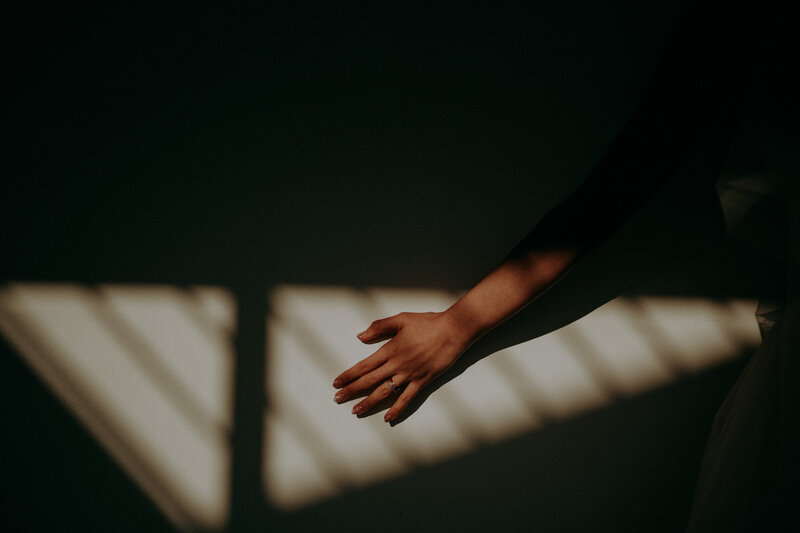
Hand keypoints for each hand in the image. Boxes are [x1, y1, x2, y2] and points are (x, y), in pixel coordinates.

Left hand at [333, 311, 470, 422]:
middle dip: (352, 391)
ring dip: (368, 403)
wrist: (453, 330)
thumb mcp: (401, 319)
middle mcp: (397, 364)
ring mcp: (410, 375)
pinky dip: (397, 409)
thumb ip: (380, 327)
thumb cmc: (428, 322)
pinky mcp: (423, 381)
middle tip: (338, 399)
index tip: (337, 383)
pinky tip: (388, 417)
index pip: (364, 366)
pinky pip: (407, 398)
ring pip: (384, 392)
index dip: (349, 375)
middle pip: (369, 381)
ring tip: (356, 411)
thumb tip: (361, 336)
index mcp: (390, 349)